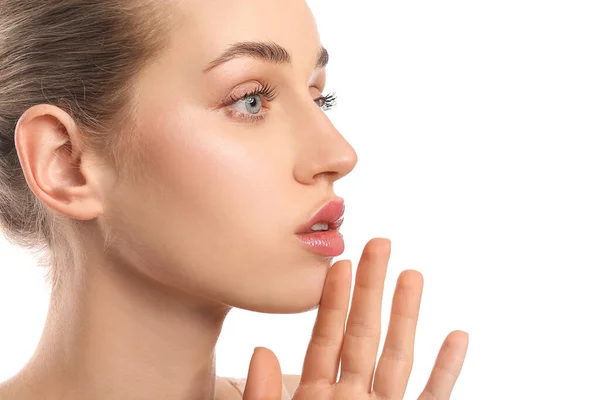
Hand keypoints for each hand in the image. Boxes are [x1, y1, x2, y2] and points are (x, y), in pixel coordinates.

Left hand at [243, 238, 468, 398]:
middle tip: (379, 243)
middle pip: (364, 334)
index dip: (334, 300)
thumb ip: (263, 398)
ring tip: (414, 273)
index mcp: (316, 399)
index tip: (340, 264)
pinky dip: (446, 370)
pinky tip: (457, 335)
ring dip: (408, 316)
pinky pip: (432, 398)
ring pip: (399, 357)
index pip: (326, 339)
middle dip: (373, 290)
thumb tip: (261, 350)